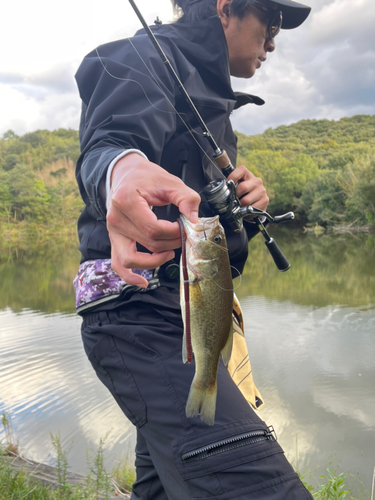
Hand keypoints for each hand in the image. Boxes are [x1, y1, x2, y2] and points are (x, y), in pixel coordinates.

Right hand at [107, 154, 200, 286]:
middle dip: (171, 243)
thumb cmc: (147, 177)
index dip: (174, 233)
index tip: (184, 226)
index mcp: (126, 201)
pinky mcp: (115, 240)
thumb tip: (194, 220)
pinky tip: (143, 283)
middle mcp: (116, 219)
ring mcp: (113, 231)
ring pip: (132, 258)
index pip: (154, 229)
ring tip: (170, 253)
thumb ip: (186, 198)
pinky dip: (129, 277)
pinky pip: (118, 264)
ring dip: (155, 261)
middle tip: (183, 235)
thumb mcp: (170, 181)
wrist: (126, 173)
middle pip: (148, 243)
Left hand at [227, 165, 268, 214]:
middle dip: (235, 196)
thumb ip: (231, 186)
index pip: (241, 170)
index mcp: (248, 175)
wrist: (255, 206)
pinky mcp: (265, 200)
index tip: (228, 185)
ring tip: (240, 206)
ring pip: (246, 200)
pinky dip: (247, 210)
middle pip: (242, 187)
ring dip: (240, 205)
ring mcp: (262, 190)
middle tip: (233, 200)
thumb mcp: (237, 188)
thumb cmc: (243, 195)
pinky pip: (252, 208)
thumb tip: (222, 190)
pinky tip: (247, 209)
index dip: (232, 177)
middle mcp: (257, 181)